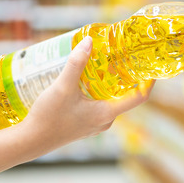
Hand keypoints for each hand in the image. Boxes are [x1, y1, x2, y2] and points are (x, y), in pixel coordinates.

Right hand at [23, 36, 152, 149]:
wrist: (31, 140)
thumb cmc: (49, 117)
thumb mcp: (63, 86)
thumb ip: (76, 63)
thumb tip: (89, 41)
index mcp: (107, 112)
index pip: (139, 97)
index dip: (149, 82)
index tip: (152, 67)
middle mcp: (106, 120)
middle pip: (125, 96)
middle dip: (127, 77)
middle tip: (125, 58)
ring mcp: (96, 124)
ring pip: (111, 100)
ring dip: (111, 84)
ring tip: (106, 64)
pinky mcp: (86, 124)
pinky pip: (100, 105)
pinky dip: (99, 91)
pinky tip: (88, 80)